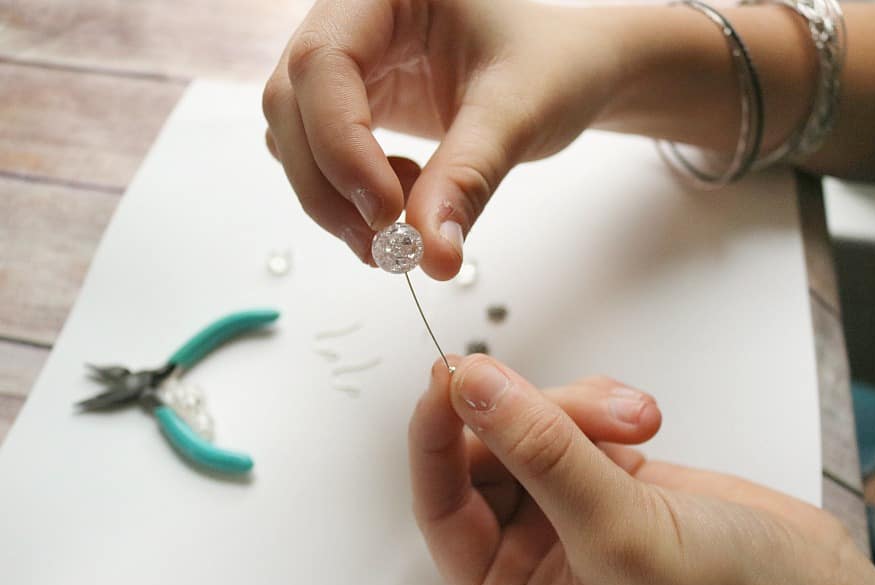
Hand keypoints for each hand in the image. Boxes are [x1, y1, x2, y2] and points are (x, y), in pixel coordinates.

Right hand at [262, 0, 623, 275]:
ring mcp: (349, 63)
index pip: (324, 61)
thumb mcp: (519, 115)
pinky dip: (350, 195)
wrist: (571, 72)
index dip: (341, 143)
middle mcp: (353, 18)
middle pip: (291, 103)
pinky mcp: (355, 104)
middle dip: (328, 184)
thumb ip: (467, 181)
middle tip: (383, 247)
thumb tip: (430, 257)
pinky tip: (407, 197)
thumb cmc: (554, 65)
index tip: (387, 213)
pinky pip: (320, 156)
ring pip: (294, 136)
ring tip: (404, 227)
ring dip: (334, 198)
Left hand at [409, 355, 874, 584]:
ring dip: (580, 406)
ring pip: (536, 422)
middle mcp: (535, 552)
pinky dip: (606, 404)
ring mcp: (576, 507)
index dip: (436, 434)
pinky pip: (579, 417)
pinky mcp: (617, 476)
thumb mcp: (618, 533)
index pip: (440, 501)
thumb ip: (539, 450)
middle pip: (488, 447)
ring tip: (636, 423)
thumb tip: (471, 387)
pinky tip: (644, 421)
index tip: (451, 376)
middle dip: (534, 415)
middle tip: (579, 410)